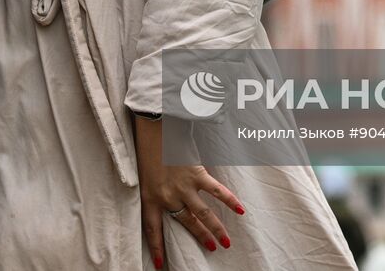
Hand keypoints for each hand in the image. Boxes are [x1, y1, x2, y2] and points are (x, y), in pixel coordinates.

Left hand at [135, 115, 243, 267]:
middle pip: (186, 223)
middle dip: (200, 237)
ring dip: (216, 228)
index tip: (161, 265)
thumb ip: (156, 186)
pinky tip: (240, 209)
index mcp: (150, 197)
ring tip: (225, 241)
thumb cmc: (147, 145)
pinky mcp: (196, 175)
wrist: (155, 127)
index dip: (157, 248)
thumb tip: (170, 195)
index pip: (153, 228)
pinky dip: (229, 200)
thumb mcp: (144, 171)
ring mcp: (183, 187)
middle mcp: (168, 197)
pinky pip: (215, 191)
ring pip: (203, 214)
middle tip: (212, 248)